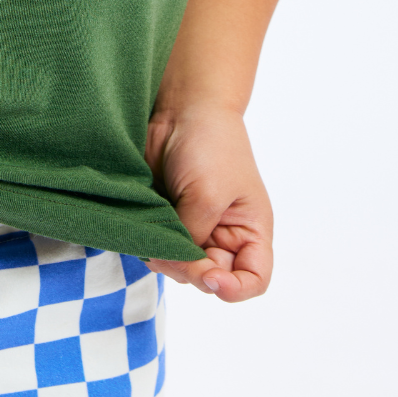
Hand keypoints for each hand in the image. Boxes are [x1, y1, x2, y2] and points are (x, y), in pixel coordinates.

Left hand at [144, 104, 272, 301]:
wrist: (180, 107)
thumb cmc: (209, 145)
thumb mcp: (207, 195)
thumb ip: (193, 238)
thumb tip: (170, 263)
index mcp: (250, 230)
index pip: (254, 279)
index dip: (235, 289)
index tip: (211, 277)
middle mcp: (224, 235)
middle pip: (211, 278)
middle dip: (191, 272)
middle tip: (169, 253)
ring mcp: (193, 227)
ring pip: (180, 266)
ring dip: (166, 258)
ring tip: (155, 234)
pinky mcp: (166, 218)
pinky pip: (158, 247)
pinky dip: (150, 245)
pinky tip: (143, 230)